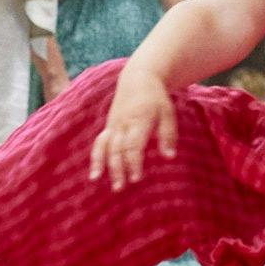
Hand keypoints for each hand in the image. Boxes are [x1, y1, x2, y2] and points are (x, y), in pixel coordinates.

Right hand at [91, 64, 177, 187]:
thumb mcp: (168, 113)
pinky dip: (96, 157)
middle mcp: (123, 123)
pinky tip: (95, 174)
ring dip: (101, 163)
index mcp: (139, 120)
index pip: (134, 145)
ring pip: (104, 145)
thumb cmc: (156, 98)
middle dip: (117, 168)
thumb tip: (169, 157)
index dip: (134, 162)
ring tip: (97, 180)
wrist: (137, 78)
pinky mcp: (109, 126)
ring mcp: (114, 124)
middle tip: (119, 187)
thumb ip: (168, 135)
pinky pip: (100, 142)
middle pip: (117, 148)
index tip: (136, 178)